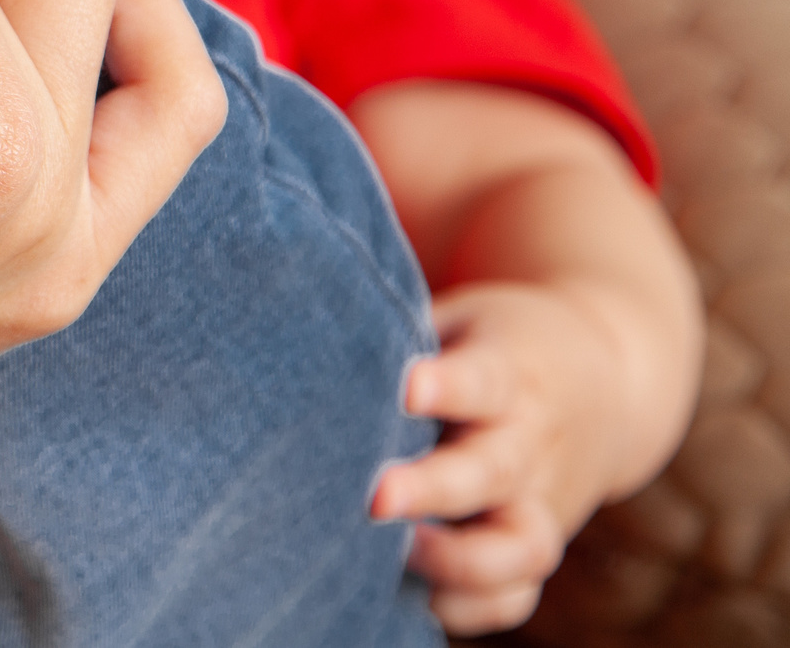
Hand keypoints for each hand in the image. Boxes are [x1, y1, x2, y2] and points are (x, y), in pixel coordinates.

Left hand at [353, 80, 702, 636]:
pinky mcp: (533, 538)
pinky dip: (481, 606)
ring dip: (463, 560)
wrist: (599, 371)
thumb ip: (383, 309)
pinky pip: (519, 592)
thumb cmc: (486, 331)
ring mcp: (537, 497)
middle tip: (372, 495)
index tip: (404, 382)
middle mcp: (528, 439)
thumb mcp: (455, 306)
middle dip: (436, 487)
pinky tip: (424, 606)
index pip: (480, 376)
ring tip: (398, 559)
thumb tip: (258, 250)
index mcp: (507, 367)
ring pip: (517, 545)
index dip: (446, 382)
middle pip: (490, 471)